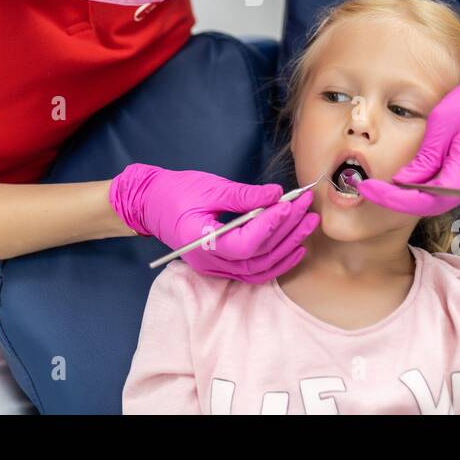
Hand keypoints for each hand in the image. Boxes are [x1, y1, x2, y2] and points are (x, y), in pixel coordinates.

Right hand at [109, 163, 318, 281]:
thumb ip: (243, 195)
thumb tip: (276, 195)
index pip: (244, 243)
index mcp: (201, 242)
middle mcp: (210, 263)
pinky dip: (277, 261)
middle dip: (286, 232)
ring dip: (287, 247)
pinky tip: (295, 246)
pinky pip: (255, 271)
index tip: (288, 204)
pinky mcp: (223, 265)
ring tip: (307, 223)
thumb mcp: (208, 188)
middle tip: (306, 208)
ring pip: (260, 269)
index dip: (269, 226)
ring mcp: (216, 268)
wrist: (151, 204)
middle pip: (257, 257)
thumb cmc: (175, 192)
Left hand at [355, 37, 459, 215]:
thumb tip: (402, 183)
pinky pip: (450, 190)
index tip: (370, 190)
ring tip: (384, 185)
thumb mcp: (442, 122)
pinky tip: (410, 178)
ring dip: (413, 197)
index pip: (430, 197)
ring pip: (442, 201)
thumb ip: (425, 157)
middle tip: (370, 189)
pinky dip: (427, 189)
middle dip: (400, 201)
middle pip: (435, 205)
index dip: (396, 199)